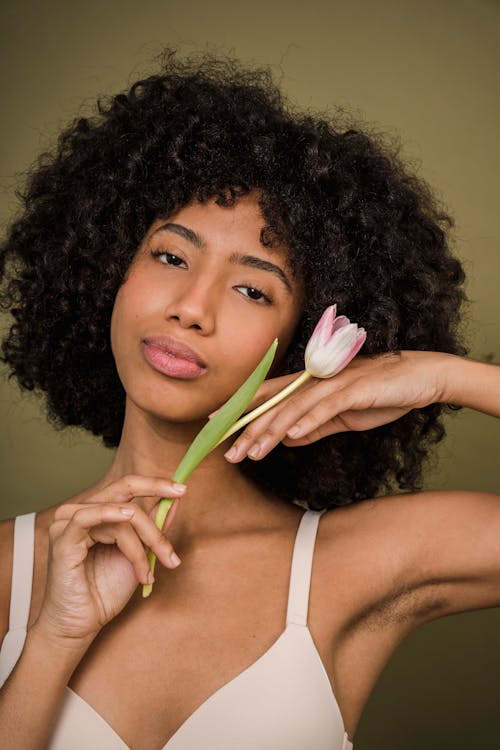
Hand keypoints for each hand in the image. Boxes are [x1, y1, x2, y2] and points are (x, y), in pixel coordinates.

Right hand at [31, 475, 185, 644]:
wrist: (80, 625)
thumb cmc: (104, 592)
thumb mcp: (138, 554)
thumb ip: (152, 526)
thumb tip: (174, 499)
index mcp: (97, 512)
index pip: (127, 486)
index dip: (155, 484)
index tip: (182, 489)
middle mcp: (81, 511)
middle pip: (125, 491)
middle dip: (155, 505)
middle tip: (177, 513)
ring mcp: (68, 523)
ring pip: (120, 514)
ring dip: (143, 542)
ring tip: (148, 572)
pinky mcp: (61, 538)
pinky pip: (87, 517)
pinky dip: (112, 518)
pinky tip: (129, 527)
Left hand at [223, 350, 451, 461]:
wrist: (421, 377)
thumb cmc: (381, 394)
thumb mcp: (343, 416)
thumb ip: (316, 426)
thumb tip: (287, 438)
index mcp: (311, 385)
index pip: (268, 397)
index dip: (241, 411)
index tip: (217, 428)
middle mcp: (317, 380)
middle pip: (274, 404)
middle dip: (249, 430)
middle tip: (227, 453)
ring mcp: (335, 382)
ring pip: (294, 407)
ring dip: (271, 430)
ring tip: (252, 452)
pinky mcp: (356, 389)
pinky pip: (327, 406)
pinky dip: (309, 420)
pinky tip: (291, 436)